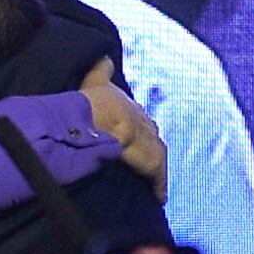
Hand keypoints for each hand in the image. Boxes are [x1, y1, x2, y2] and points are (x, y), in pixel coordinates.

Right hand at [81, 58, 166, 203]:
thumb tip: (105, 56)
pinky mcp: (152, 160)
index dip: (140, 127)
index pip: (140, 118)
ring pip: (158, 156)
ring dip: (158, 169)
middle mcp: (144, 121)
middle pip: (152, 135)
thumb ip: (101, 69)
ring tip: (156, 184)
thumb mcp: (95, 80)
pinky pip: (158, 175)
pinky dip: (159, 185)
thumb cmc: (93, 101)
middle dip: (152, 146)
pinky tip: (160, 197)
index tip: (139, 136)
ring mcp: (151, 141)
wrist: (99, 117)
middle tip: (150, 160)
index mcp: (130, 106)